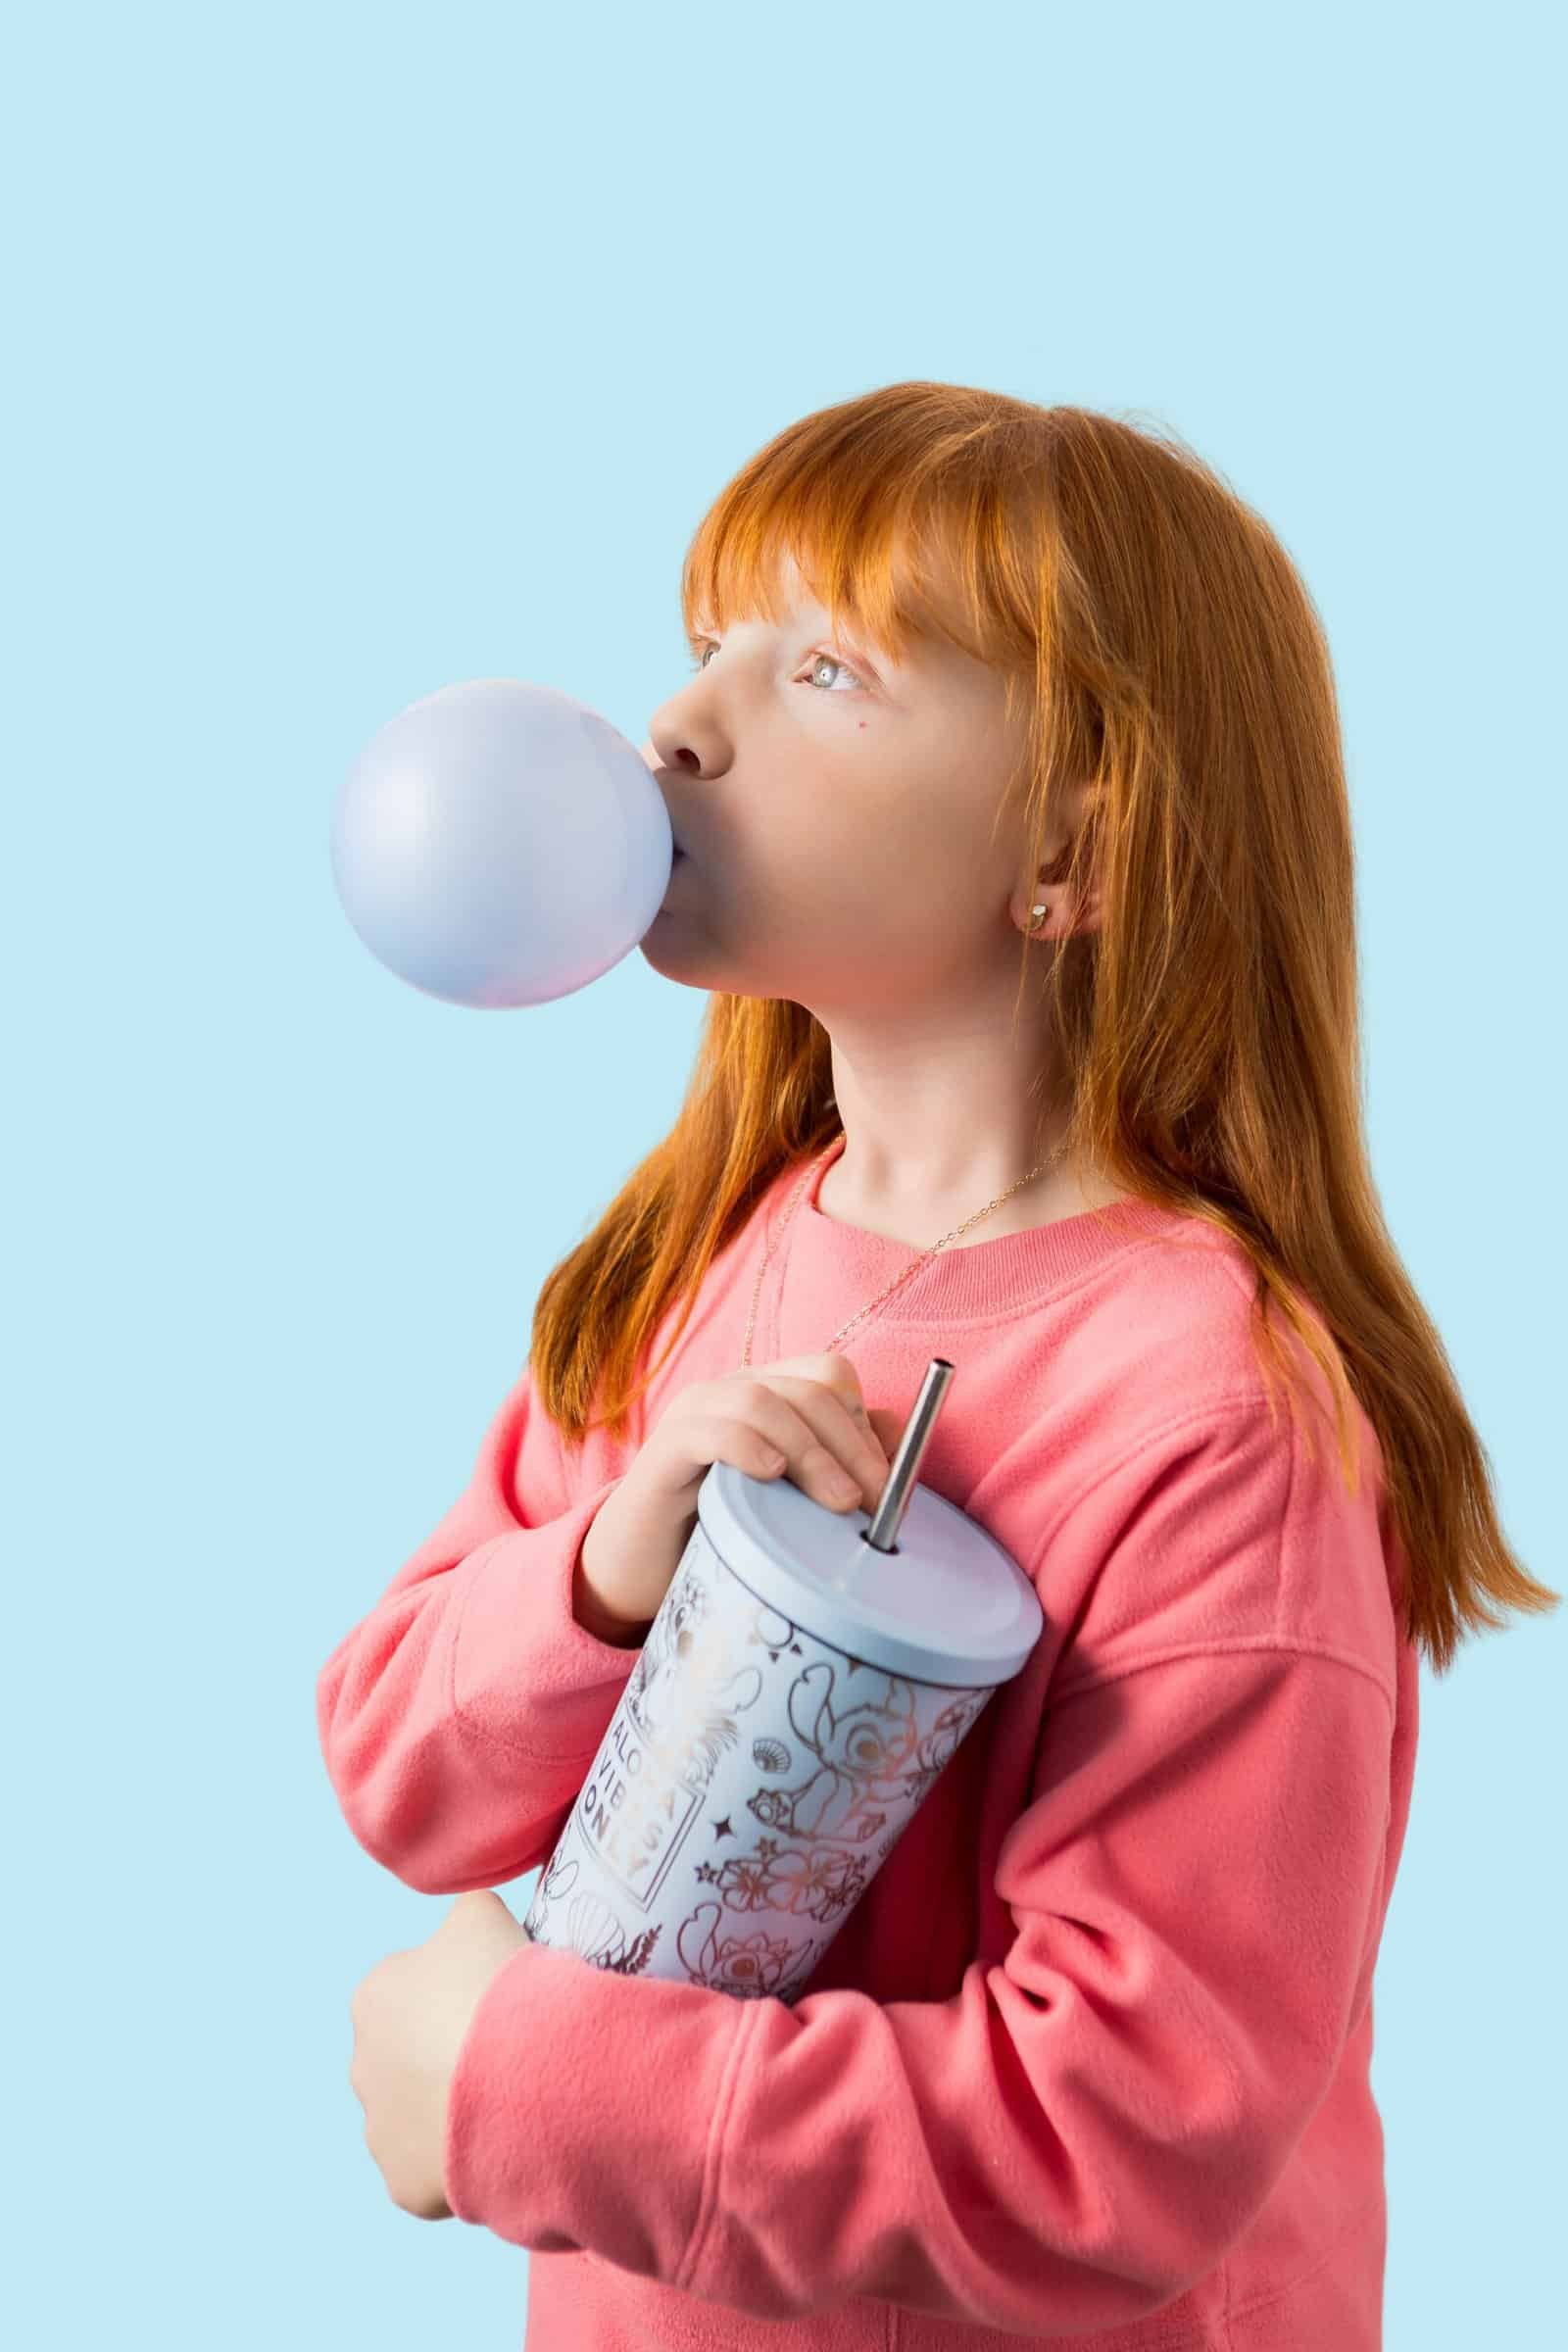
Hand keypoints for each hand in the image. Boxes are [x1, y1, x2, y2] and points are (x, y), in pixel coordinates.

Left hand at [347, 1889, 529, 2219]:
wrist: (522, 2076)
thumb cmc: (498, 1986)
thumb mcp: (482, 1915)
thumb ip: (464, 1914)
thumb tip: (465, 1923)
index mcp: (373, 1997)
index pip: (412, 1993)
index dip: (459, 1997)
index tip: (496, 2004)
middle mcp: (361, 2066)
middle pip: (410, 2059)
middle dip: (448, 2058)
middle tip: (505, 2053)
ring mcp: (379, 2132)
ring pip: (419, 2119)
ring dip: (453, 2112)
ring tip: (508, 2100)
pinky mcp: (402, 2184)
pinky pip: (436, 2172)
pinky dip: (464, 2161)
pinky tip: (500, 2141)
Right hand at [580, 1351, 901, 1630]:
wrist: (639, 1569)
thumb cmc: (723, 1530)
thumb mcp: (792, 1499)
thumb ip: (840, 1463)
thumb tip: (898, 1441)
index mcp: (771, 1394)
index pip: (830, 1374)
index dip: (865, 1424)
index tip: (886, 1487)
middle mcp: (734, 1390)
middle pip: (809, 1387)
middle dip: (851, 1445)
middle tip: (872, 1503)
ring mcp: (696, 1413)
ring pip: (765, 1402)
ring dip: (812, 1452)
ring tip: (836, 1504)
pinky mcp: (664, 1448)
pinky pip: (710, 1430)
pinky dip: (749, 1447)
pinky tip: (771, 1477)